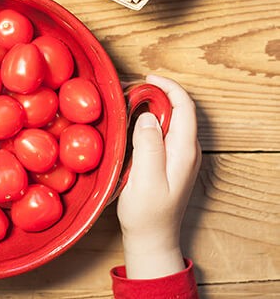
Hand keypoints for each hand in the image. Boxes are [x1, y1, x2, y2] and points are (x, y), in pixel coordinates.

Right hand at [117, 75, 200, 278]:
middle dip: (157, 93)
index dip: (168, 87)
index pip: (184, 107)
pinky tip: (133, 123)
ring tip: (128, 102)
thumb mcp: (145, 179)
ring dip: (152, 106)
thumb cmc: (147, 213)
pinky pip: (164, 132)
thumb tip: (148, 115)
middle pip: (179, 110)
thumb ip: (148, 145)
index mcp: (184, 151)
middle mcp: (187, 150)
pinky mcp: (170, 161)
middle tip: (129, 90)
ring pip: (171, 120)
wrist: (151, 238)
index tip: (147, 79)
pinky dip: (150, 120)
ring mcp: (180, 156)